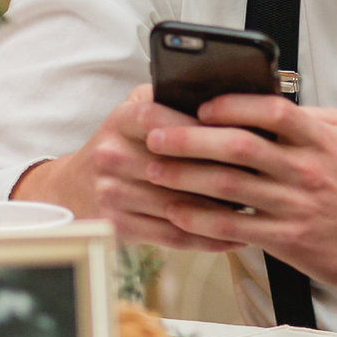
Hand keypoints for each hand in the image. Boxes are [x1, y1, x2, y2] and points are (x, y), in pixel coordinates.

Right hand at [17, 85, 246, 254]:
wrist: (73, 188)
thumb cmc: (121, 145)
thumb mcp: (134, 111)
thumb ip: (169, 99)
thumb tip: (226, 99)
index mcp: (120, 121)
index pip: (159, 118)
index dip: (198, 127)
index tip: (237, 134)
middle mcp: (111, 156)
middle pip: (175, 167)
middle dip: (222, 172)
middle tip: (262, 177)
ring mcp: (112, 193)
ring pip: (178, 204)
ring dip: (221, 211)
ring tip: (257, 209)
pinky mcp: (118, 225)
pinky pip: (171, 234)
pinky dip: (207, 238)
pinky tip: (234, 236)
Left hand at [142, 93, 336, 321]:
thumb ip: (312, 117)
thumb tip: (269, 99)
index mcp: (321, 139)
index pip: (272, 111)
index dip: (233, 105)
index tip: (201, 104)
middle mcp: (306, 170)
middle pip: (239, 147)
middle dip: (190, 138)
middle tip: (155, 133)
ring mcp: (295, 205)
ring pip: (229, 186)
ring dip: (185, 177)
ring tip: (154, 169)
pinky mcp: (287, 239)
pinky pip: (235, 227)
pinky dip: (202, 220)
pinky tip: (177, 213)